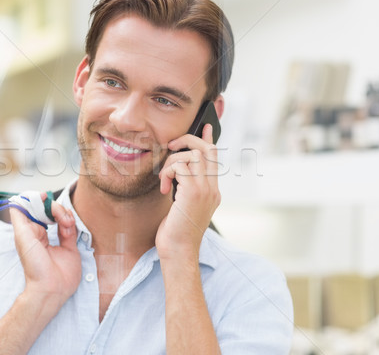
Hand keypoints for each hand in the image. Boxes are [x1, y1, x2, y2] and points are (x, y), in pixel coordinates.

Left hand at [10, 193, 80, 305]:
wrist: (51, 287)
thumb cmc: (34, 266)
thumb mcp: (22, 238)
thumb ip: (19, 217)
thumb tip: (17, 200)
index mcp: (29, 231)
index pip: (34, 209)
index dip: (39, 201)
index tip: (44, 196)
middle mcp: (42, 234)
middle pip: (49, 211)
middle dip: (54, 208)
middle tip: (57, 213)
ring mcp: (57, 239)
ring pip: (62, 217)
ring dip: (64, 216)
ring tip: (65, 224)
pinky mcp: (70, 245)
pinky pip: (72, 227)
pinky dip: (71, 224)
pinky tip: (68, 229)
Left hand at [157, 124, 220, 259]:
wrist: (178, 252)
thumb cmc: (176, 233)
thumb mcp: (183, 207)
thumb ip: (185, 189)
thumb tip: (177, 174)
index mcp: (212, 191)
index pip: (214, 158)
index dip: (208, 139)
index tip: (204, 126)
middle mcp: (212, 189)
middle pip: (206, 149)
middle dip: (187, 140)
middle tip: (170, 146)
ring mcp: (205, 190)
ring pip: (192, 154)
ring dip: (171, 162)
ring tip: (164, 179)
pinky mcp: (193, 192)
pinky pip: (180, 166)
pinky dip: (167, 172)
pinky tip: (164, 188)